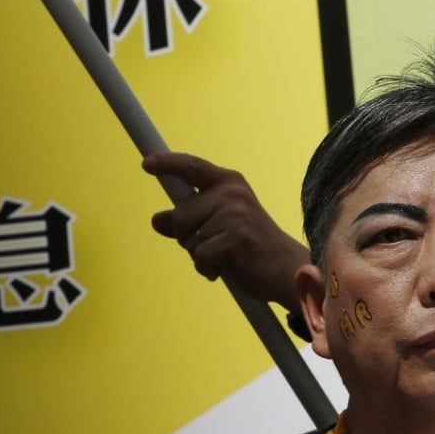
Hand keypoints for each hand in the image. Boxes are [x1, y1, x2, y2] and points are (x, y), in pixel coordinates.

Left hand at [142, 152, 310, 312]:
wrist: (287, 270)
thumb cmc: (251, 248)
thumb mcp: (220, 226)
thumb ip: (189, 221)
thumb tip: (157, 219)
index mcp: (230, 183)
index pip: (192, 167)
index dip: (167, 164)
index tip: (147, 164)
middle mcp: (233, 193)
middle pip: (179, 215)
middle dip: (186, 237)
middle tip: (213, 245)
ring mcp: (236, 214)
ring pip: (188, 239)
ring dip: (199, 255)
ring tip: (224, 256)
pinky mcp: (237, 238)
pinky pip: (199, 256)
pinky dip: (207, 268)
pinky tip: (226, 268)